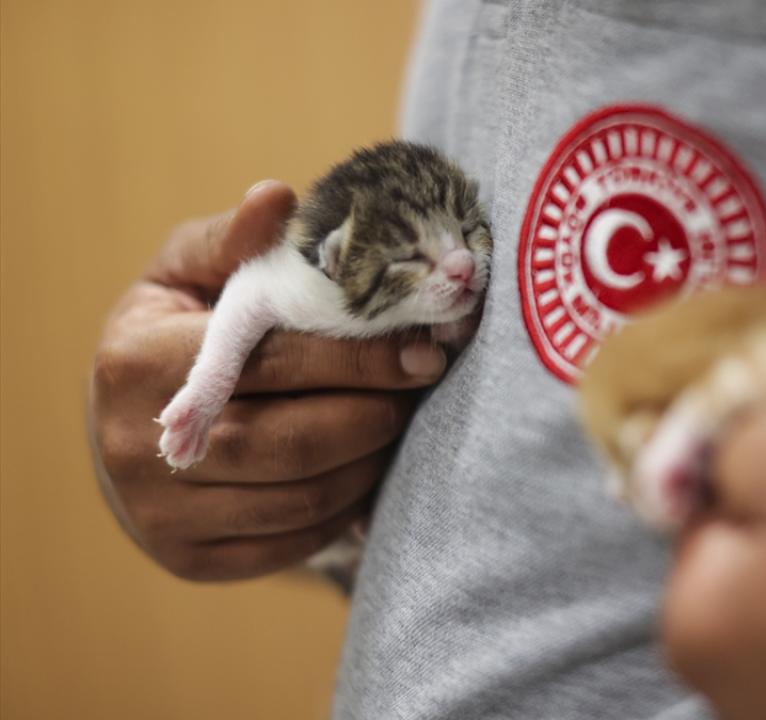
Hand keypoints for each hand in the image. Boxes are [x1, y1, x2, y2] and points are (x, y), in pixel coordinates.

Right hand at [89, 181, 447, 580]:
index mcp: (139, 360)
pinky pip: (297, 541)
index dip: (362, 357)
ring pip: (307, 498)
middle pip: (298, 441)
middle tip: (422, 385)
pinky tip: (360, 469)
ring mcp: (161, 515)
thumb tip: (279, 195)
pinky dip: (345, 507)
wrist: (125, 428)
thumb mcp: (188, 273)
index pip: (277, 363)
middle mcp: (138, 447)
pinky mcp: (191, 562)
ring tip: (395, 422)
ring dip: (371, 461)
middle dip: (378, 413)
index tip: (424, 348)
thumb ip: (234, 239)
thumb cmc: (174, 333)